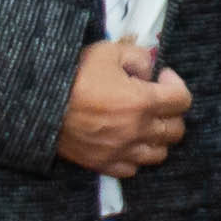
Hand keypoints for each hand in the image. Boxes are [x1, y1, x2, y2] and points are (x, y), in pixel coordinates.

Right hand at [58, 39, 191, 176]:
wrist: (38, 103)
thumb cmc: (74, 75)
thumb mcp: (108, 52)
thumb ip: (138, 58)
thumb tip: (149, 71)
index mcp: (143, 101)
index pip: (183, 100)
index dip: (176, 86)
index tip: (161, 78)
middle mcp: (138, 130)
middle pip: (176, 130)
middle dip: (171, 113)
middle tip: (156, 101)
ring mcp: (122, 151)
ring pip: (159, 154)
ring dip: (157, 137)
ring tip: (144, 123)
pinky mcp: (104, 164)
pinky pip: (133, 169)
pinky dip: (135, 156)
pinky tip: (126, 141)